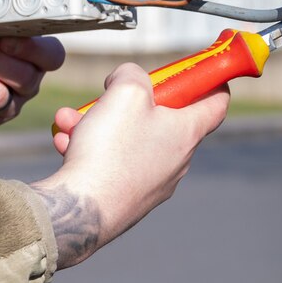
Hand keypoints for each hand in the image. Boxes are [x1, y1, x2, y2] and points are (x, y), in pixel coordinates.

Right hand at [30, 62, 228, 270]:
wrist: (83, 209)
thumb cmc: (111, 150)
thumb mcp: (125, 91)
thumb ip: (131, 74)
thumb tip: (127, 80)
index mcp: (187, 133)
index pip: (216, 104)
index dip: (212, 83)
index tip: (202, 72)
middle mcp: (176, 160)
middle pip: (162, 119)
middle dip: (128, 101)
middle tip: (108, 94)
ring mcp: (153, 183)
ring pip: (129, 140)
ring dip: (98, 124)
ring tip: (70, 119)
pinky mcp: (129, 198)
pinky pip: (113, 163)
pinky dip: (90, 149)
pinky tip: (66, 144)